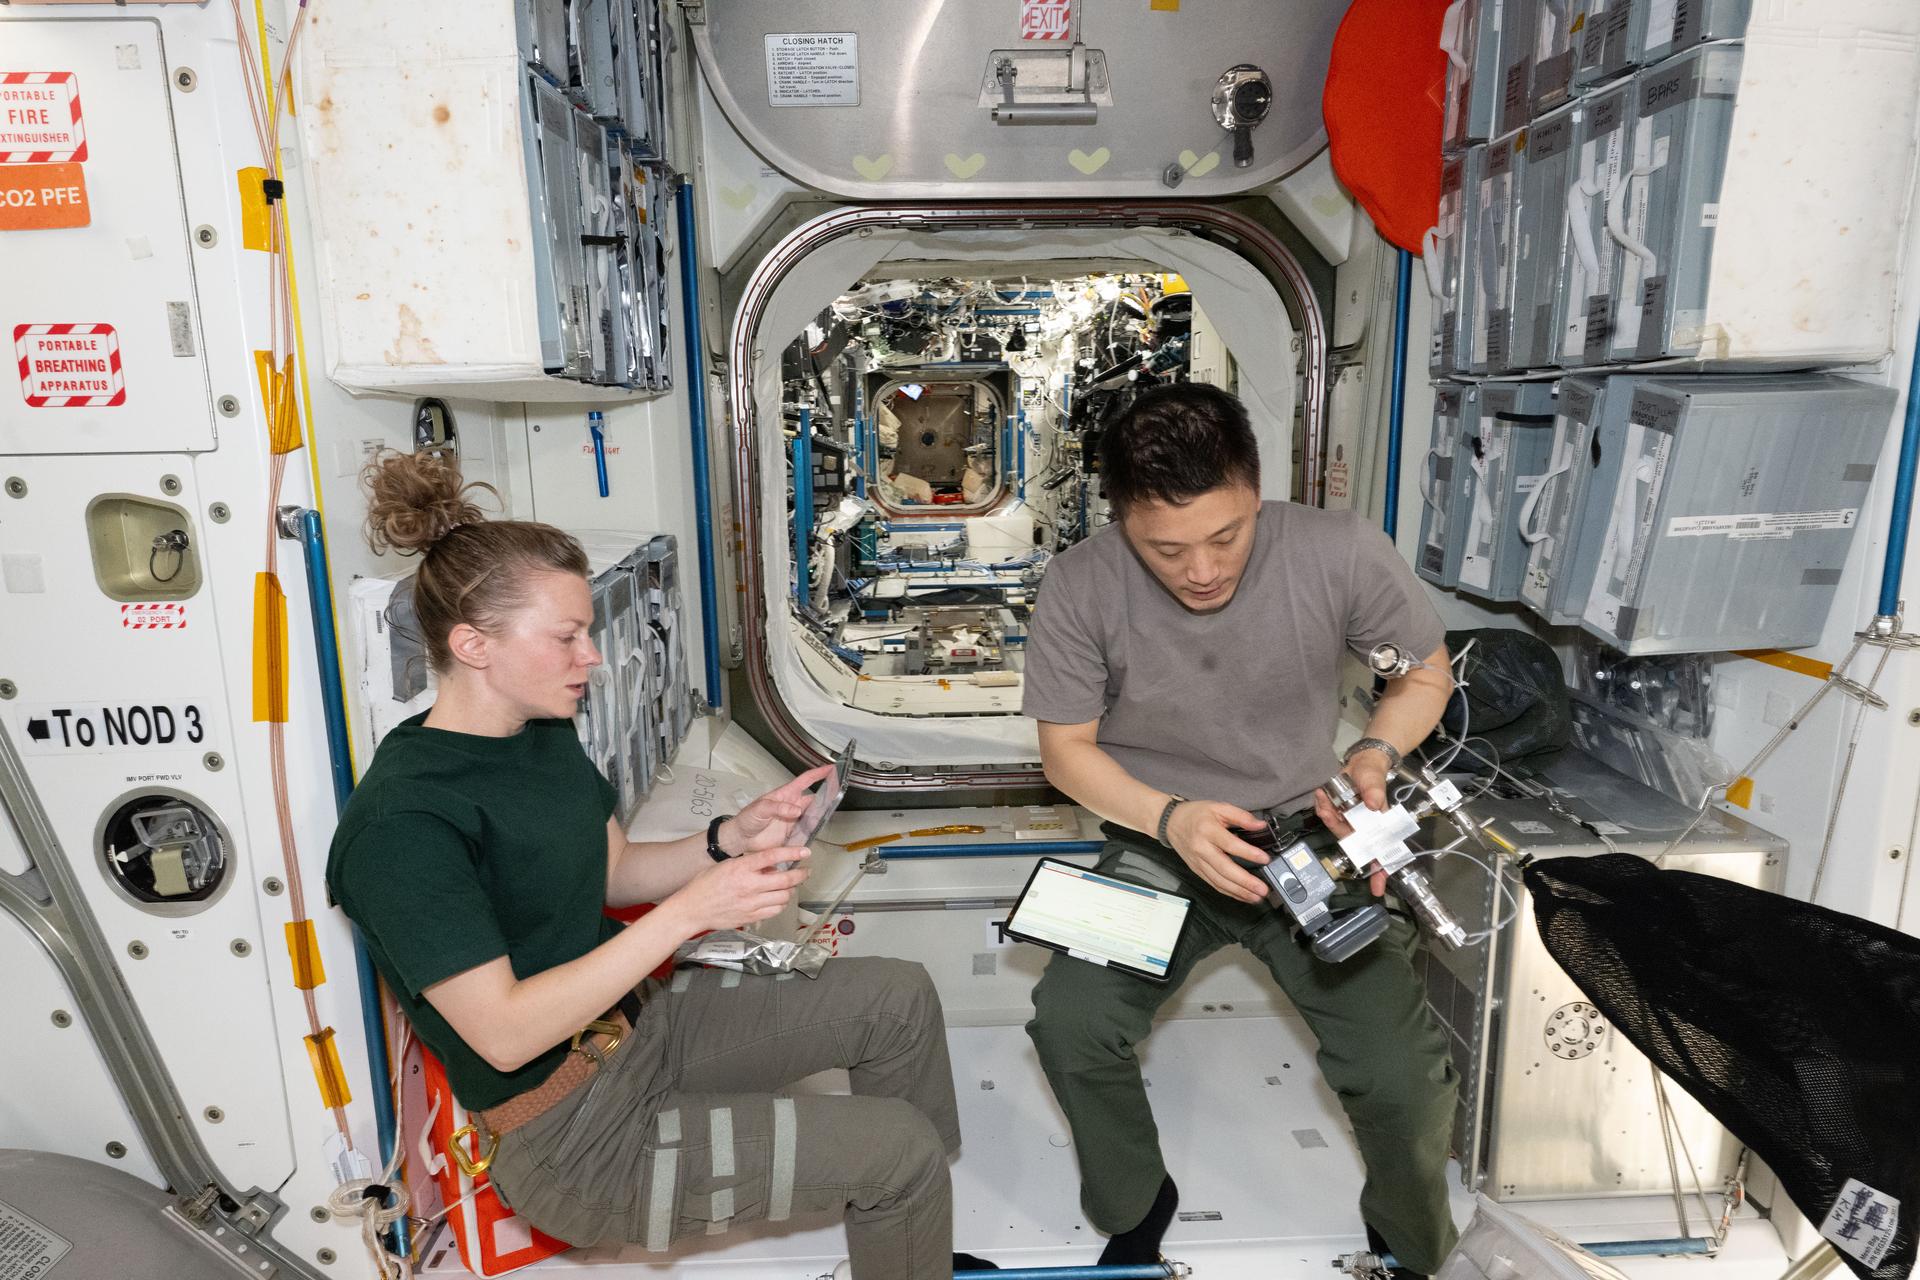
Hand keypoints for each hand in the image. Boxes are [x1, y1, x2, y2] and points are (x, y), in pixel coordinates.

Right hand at [667, 846, 810, 932]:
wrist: (692, 910)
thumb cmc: (705, 885)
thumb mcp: (725, 866)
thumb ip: (748, 865)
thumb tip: (770, 865)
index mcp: (741, 868)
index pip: (773, 856)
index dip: (792, 853)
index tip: (805, 852)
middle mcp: (749, 885)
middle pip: (785, 879)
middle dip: (800, 874)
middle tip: (805, 871)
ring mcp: (751, 903)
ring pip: (784, 896)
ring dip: (790, 890)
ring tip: (789, 886)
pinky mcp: (751, 917)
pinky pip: (775, 910)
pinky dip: (781, 904)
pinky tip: (778, 900)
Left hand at [723, 765, 835, 853]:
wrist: (741, 838)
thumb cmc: (748, 818)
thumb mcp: (761, 808)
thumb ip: (778, 807)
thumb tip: (796, 810)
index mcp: (786, 794)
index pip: (805, 780)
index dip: (818, 773)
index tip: (831, 768)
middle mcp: (792, 806)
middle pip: (814, 799)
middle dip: (826, 796)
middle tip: (838, 795)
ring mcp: (794, 820)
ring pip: (813, 815)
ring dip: (821, 815)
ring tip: (831, 814)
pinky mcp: (793, 834)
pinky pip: (807, 831)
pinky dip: (814, 831)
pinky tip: (819, 831)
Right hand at [1163, 800, 1273, 904]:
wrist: (1171, 822)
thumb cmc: (1196, 814)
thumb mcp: (1219, 807)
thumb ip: (1241, 816)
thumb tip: (1260, 825)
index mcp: (1208, 830)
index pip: (1230, 844)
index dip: (1248, 853)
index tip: (1264, 859)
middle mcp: (1202, 848)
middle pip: (1225, 869)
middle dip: (1245, 881)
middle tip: (1262, 888)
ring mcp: (1198, 862)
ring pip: (1219, 881)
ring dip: (1239, 891)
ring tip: (1256, 896)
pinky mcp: (1197, 870)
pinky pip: (1214, 884)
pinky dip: (1229, 892)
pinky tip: (1242, 895)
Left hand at [1314, 751, 1391, 897]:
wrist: (1360, 762)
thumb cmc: (1373, 775)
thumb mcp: (1375, 781)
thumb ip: (1375, 792)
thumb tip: (1373, 804)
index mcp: (1379, 825)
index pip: (1382, 852)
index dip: (1380, 872)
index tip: (1378, 890)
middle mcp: (1364, 827)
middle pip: (1351, 840)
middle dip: (1337, 827)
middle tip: (1330, 812)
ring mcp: (1349, 820)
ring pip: (1336, 827)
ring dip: (1328, 815)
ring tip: (1324, 798)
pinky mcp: (1338, 812)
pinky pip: (1328, 815)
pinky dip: (1322, 806)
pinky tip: (1321, 794)